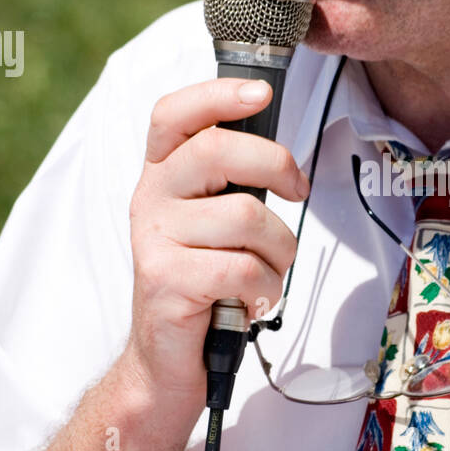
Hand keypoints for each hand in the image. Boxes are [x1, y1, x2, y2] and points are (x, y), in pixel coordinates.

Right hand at [124, 78, 309, 408]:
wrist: (166, 358)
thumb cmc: (204, 283)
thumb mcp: (215, 223)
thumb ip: (234, 184)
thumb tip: (282, 155)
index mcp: (162, 175)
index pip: (174, 115)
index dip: (216, 94)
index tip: (261, 92)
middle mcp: (151, 199)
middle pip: (218, 151)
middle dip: (276, 165)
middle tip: (298, 190)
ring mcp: (155, 239)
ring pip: (245, 216)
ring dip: (280, 248)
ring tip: (270, 270)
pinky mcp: (166, 280)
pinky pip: (243, 268)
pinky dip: (267, 287)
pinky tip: (256, 300)